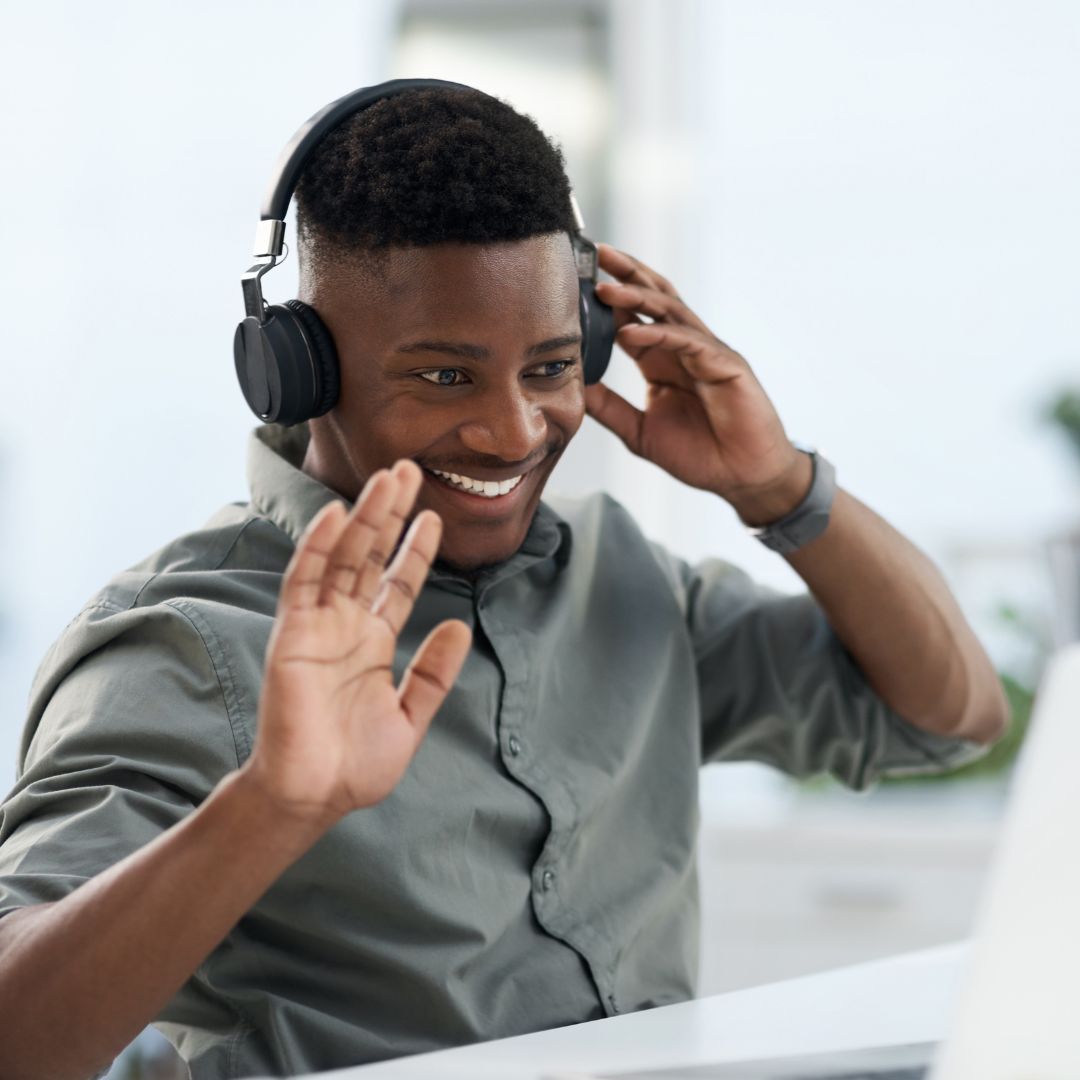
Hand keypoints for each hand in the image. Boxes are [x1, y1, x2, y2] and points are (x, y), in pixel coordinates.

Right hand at [242, 460, 471, 826]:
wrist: (314, 797)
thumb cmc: (357, 765)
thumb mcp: (411, 715)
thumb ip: (434, 673)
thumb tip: (461, 627)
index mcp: (374, 642)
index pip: (398, 583)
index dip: (416, 550)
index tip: (434, 516)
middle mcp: (346, 626)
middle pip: (371, 557)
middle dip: (390, 514)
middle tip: (409, 470)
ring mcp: (318, 626)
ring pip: (343, 558)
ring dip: (363, 517)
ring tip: (388, 477)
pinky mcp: (292, 635)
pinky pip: (305, 582)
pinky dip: (319, 548)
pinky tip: (338, 515)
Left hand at [585, 245, 811, 523]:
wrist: (743, 478)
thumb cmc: (700, 454)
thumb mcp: (639, 431)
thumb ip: (609, 408)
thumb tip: (572, 389)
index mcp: (662, 361)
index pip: (631, 318)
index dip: (606, 299)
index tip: (575, 281)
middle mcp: (684, 349)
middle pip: (653, 298)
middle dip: (625, 274)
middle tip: (595, 254)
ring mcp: (707, 353)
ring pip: (670, 311)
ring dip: (636, 296)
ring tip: (603, 287)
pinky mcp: (726, 366)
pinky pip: (688, 342)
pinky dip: (658, 334)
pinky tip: (629, 332)